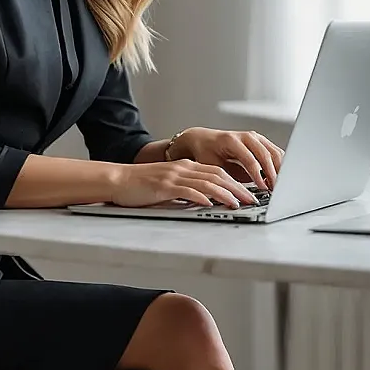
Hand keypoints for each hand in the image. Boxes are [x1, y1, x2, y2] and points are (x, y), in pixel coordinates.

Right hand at [109, 160, 261, 209]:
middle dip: (237, 188)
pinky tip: (211, 203)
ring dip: (226, 193)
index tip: (248, 193)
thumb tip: (204, 202)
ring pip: (207, 182)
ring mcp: (174, 176)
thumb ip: (186, 189)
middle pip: (217, 175)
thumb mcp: (168, 185)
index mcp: (185, 166)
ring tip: (239, 203)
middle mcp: (183, 168)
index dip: (236, 182)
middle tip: (252, 199)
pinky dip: (202, 196)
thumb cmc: (140, 186)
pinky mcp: (164, 186)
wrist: (117, 180)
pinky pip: (188, 190)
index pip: (217, 172)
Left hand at [171, 127, 283, 190]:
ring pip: (274, 152)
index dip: (258, 175)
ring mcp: (256, 137)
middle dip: (273, 174)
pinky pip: (275, 152)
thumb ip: (228, 176)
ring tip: (279, 186)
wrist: (203, 140)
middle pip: (266, 154)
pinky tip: (278, 177)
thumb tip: (243, 191)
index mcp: (232, 141)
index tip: (263, 188)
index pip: (250, 159)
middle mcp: (246, 136)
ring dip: (279, 170)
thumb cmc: (206, 153)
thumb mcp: (213, 167)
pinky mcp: (261, 141)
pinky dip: (279, 165)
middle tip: (276, 189)